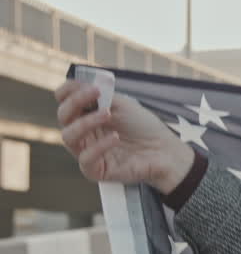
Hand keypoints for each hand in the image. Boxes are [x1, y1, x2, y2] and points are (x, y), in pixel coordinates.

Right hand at [54, 79, 194, 193]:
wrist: (164, 150)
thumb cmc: (143, 128)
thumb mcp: (122, 104)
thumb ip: (101, 95)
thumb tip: (79, 83)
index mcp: (87, 115)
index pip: (65, 102)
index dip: (68, 92)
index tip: (85, 84)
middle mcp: (84, 133)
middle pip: (63, 116)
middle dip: (76, 101)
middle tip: (97, 93)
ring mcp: (87, 151)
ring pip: (68, 137)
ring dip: (85, 122)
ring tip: (108, 114)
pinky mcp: (95, 170)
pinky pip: (85, 158)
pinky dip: (99, 146)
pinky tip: (115, 138)